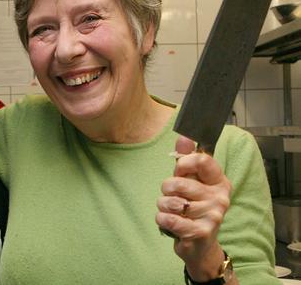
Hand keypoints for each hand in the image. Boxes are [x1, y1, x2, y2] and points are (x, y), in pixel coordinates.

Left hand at [155, 136, 232, 281]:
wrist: (200, 246)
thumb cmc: (192, 209)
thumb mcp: (190, 182)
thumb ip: (186, 159)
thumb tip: (184, 137)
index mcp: (219, 181)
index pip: (202, 160)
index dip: (183, 163)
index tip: (179, 171)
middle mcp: (220, 197)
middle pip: (178, 183)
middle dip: (166, 190)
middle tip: (174, 198)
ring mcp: (213, 215)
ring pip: (170, 202)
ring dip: (163, 206)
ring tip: (174, 212)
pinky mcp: (202, 232)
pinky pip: (169, 218)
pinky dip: (162, 219)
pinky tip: (171, 223)